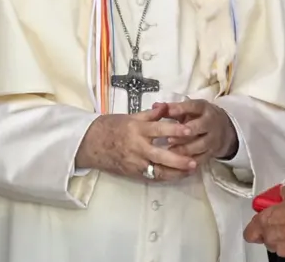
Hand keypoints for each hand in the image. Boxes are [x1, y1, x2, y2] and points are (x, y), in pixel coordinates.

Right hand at [75, 106, 197, 180]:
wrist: (89, 143)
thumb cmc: (110, 126)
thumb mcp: (130, 116)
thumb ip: (151, 114)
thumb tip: (168, 107)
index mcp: (137, 130)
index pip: (159, 130)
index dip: (175, 130)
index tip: (190, 130)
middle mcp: (137, 147)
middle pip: (161, 156)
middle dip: (179, 160)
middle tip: (195, 161)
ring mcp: (134, 162)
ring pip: (157, 171)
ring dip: (175, 172)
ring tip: (191, 170)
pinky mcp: (132, 173)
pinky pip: (151, 177)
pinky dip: (165, 177)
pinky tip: (178, 175)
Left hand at [155, 99, 239, 162]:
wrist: (223, 130)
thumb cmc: (199, 117)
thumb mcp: (189, 109)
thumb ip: (172, 108)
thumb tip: (155, 106)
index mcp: (204, 109)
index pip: (193, 106)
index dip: (180, 109)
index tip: (167, 112)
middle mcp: (211, 123)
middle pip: (200, 127)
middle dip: (186, 132)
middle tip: (169, 138)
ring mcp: (213, 139)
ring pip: (201, 145)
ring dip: (186, 149)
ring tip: (171, 152)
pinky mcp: (212, 152)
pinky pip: (201, 159)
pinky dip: (190, 162)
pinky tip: (178, 165)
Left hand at [244, 184, 284, 260]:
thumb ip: (284, 193)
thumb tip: (283, 192)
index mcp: (265, 222)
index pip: (249, 232)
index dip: (255, 228)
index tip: (263, 220)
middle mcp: (271, 239)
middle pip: (267, 239)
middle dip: (275, 232)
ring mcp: (283, 250)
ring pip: (281, 247)